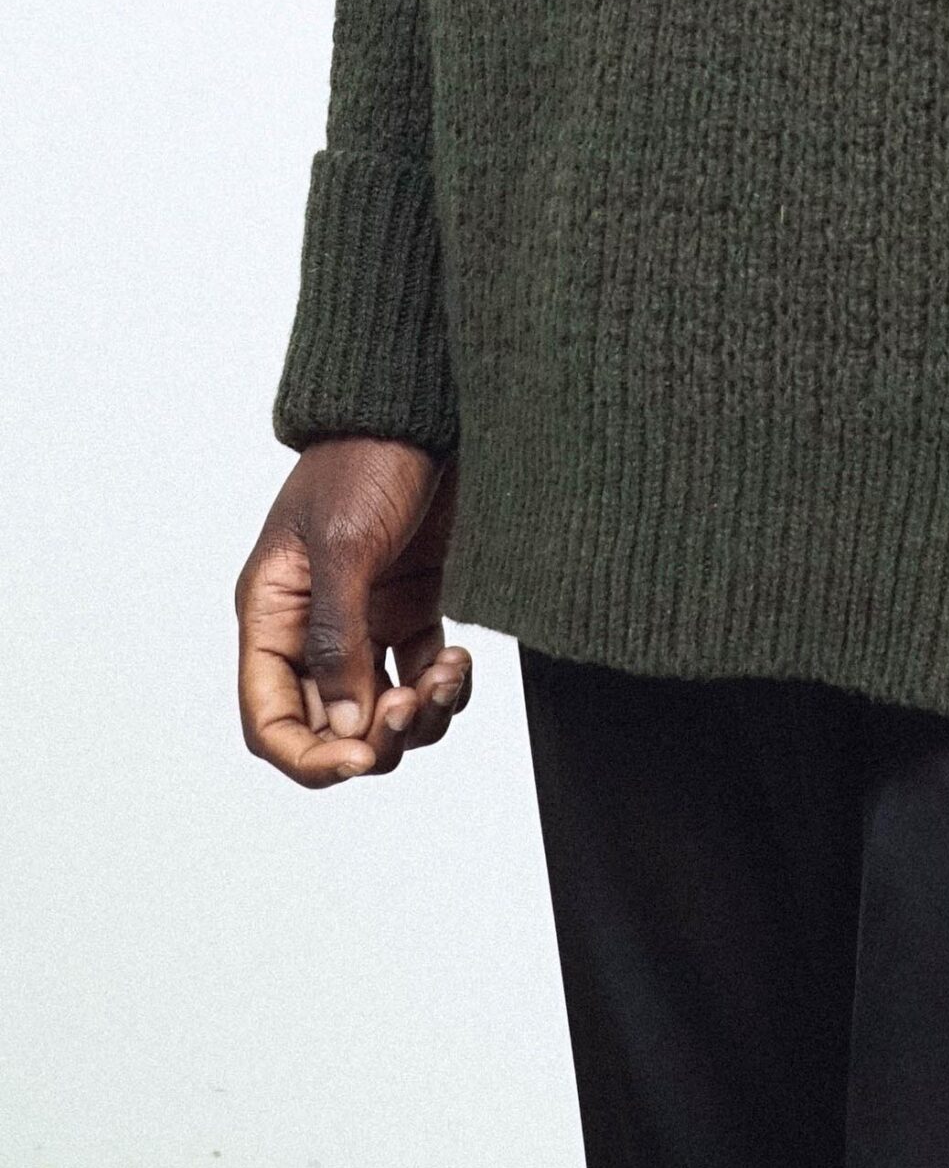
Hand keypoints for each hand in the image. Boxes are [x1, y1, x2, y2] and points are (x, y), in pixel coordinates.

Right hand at [235, 436, 472, 787]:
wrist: (421, 406)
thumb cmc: (366, 457)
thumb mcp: (343, 546)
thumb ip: (337, 639)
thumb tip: (344, 726)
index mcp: (272, 614)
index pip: (271, 719)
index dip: (308, 757)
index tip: (358, 761)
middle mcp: (313, 627)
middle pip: (331, 727)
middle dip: (375, 737)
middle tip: (413, 707)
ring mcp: (366, 620)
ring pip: (383, 710)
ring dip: (419, 716)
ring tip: (447, 677)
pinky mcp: (412, 607)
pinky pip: (422, 677)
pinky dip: (444, 686)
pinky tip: (459, 660)